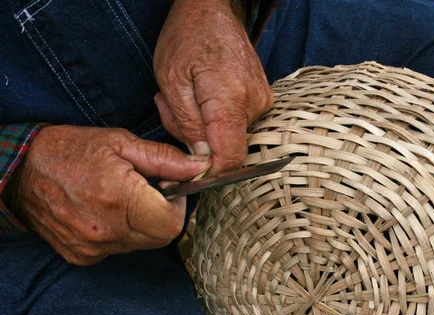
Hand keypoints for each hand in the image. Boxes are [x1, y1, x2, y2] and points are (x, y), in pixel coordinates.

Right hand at [8, 125, 210, 264]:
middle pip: (160, 238)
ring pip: (141, 245)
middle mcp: (106, 230)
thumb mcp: (121, 142)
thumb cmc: (72, 149)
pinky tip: (107, 212)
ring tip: (124, 199)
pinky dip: (122, 233)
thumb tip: (202, 166)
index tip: (169, 188)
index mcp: (119, 198)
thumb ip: (165, 158)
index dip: (178, 206)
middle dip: (164, 215)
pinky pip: (118, 249)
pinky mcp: (82, 256)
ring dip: (143, 225)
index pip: (172, 224)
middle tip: (149, 191)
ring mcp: (92, 247)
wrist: (20, 170)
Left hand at [153, 0, 272, 174]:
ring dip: (201, 127)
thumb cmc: (187, 37)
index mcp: (231, 100)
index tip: (187, 175)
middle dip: (195, 141)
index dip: (209, 173)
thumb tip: (202, 160)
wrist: (213, 8)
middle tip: (170, 110)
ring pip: (229, 136)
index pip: (229, 158)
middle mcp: (254, 103)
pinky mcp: (261, 98)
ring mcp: (261, 100)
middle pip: (226, 148)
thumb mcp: (172, 81)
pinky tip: (200, 97)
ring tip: (184, 98)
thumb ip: (188, 125)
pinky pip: (236, 124)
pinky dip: (213, 118)